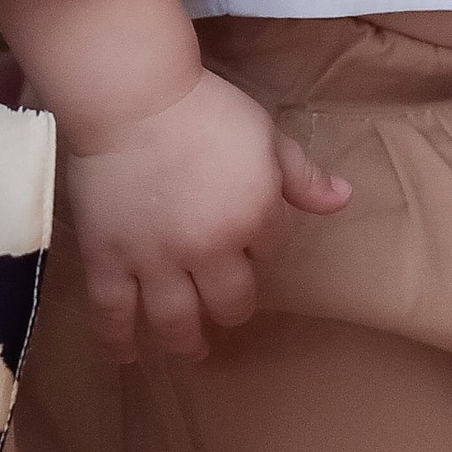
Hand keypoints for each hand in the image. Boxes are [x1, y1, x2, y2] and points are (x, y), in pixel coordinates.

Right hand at [62, 64, 347, 360]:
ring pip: (175, 321)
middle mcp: (209, 249)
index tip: (246, 237)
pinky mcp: (109, 259)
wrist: (133, 96)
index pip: (271, 251)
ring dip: (185, 342)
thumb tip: (343, 198)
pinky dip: (118, 339)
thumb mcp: (264, 132)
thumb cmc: (203, 107)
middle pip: (230, 302)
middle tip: (223, 310)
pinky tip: (124, 356)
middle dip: (231, 308)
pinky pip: (113, 311)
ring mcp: (156, 259)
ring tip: (189, 349)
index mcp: (254, 216)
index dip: (262, 245)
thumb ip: (301, 174)